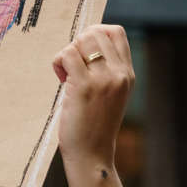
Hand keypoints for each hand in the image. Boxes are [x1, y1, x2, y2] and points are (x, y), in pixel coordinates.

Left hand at [52, 24, 134, 168]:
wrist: (92, 154)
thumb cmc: (95, 124)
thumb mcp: (112, 93)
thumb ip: (106, 69)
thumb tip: (84, 41)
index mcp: (128, 74)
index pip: (116, 32)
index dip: (95, 33)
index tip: (85, 52)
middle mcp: (119, 74)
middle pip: (96, 32)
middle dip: (78, 43)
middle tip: (73, 66)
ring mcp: (103, 79)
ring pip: (81, 40)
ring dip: (67, 52)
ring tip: (66, 73)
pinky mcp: (84, 87)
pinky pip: (67, 54)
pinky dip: (58, 62)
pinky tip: (60, 78)